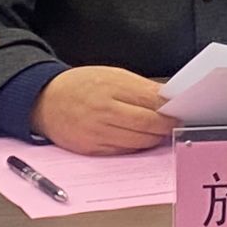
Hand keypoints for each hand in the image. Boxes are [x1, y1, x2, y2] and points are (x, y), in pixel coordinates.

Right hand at [28, 67, 175, 155]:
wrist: (44, 100)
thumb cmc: (80, 85)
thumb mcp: (110, 75)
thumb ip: (139, 87)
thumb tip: (167, 99)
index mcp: (111, 87)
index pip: (151, 102)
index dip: (170, 110)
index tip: (181, 111)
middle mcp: (104, 111)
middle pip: (148, 125)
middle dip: (165, 126)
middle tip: (175, 124)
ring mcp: (98, 132)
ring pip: (138, 141)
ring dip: (154, 139)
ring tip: (159, 132)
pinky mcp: (92, 149)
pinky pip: (123, 151)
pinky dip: (136, 147)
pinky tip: (140, 140)